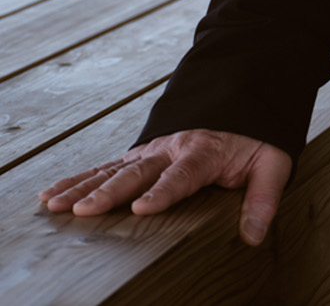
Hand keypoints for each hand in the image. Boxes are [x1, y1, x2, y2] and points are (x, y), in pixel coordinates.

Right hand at [37, 129, 290, 246]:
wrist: (242, 97)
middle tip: (85, 210)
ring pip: (112, 170)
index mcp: (205, 152)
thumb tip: (254, 235)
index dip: (162, 192)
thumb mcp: (273, 162)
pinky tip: (53, 193)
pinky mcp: (138, 154)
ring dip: (83, 187)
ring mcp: (151, 151)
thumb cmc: (256, 138)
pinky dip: (78, 179)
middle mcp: (172, 149)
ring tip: (57, 204)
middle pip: (138, 173)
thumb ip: (264, 197)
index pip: (182, 174)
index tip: (142, 208)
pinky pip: (105, 167)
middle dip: (110, 192)